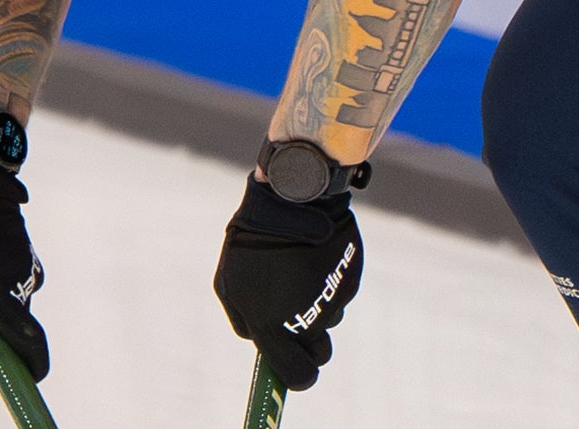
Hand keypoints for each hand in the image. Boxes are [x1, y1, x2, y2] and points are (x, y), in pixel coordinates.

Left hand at [213, 174, 363, 391]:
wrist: (290, 201)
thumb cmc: (251, 243)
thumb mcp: (230, 284)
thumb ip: (243, 322)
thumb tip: (260, 344)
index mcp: (272, 326)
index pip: (297, 376)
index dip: (298, 378)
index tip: (296, 371)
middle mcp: (306, 320)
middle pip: (320, 355)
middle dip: (310, 345)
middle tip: (295, 316)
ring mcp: (331, 300)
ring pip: (329, 320)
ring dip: (317, 307)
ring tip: (298, 271)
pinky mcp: (349, 279)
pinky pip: (340, 293)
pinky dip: (329, 282)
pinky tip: (314, 257)